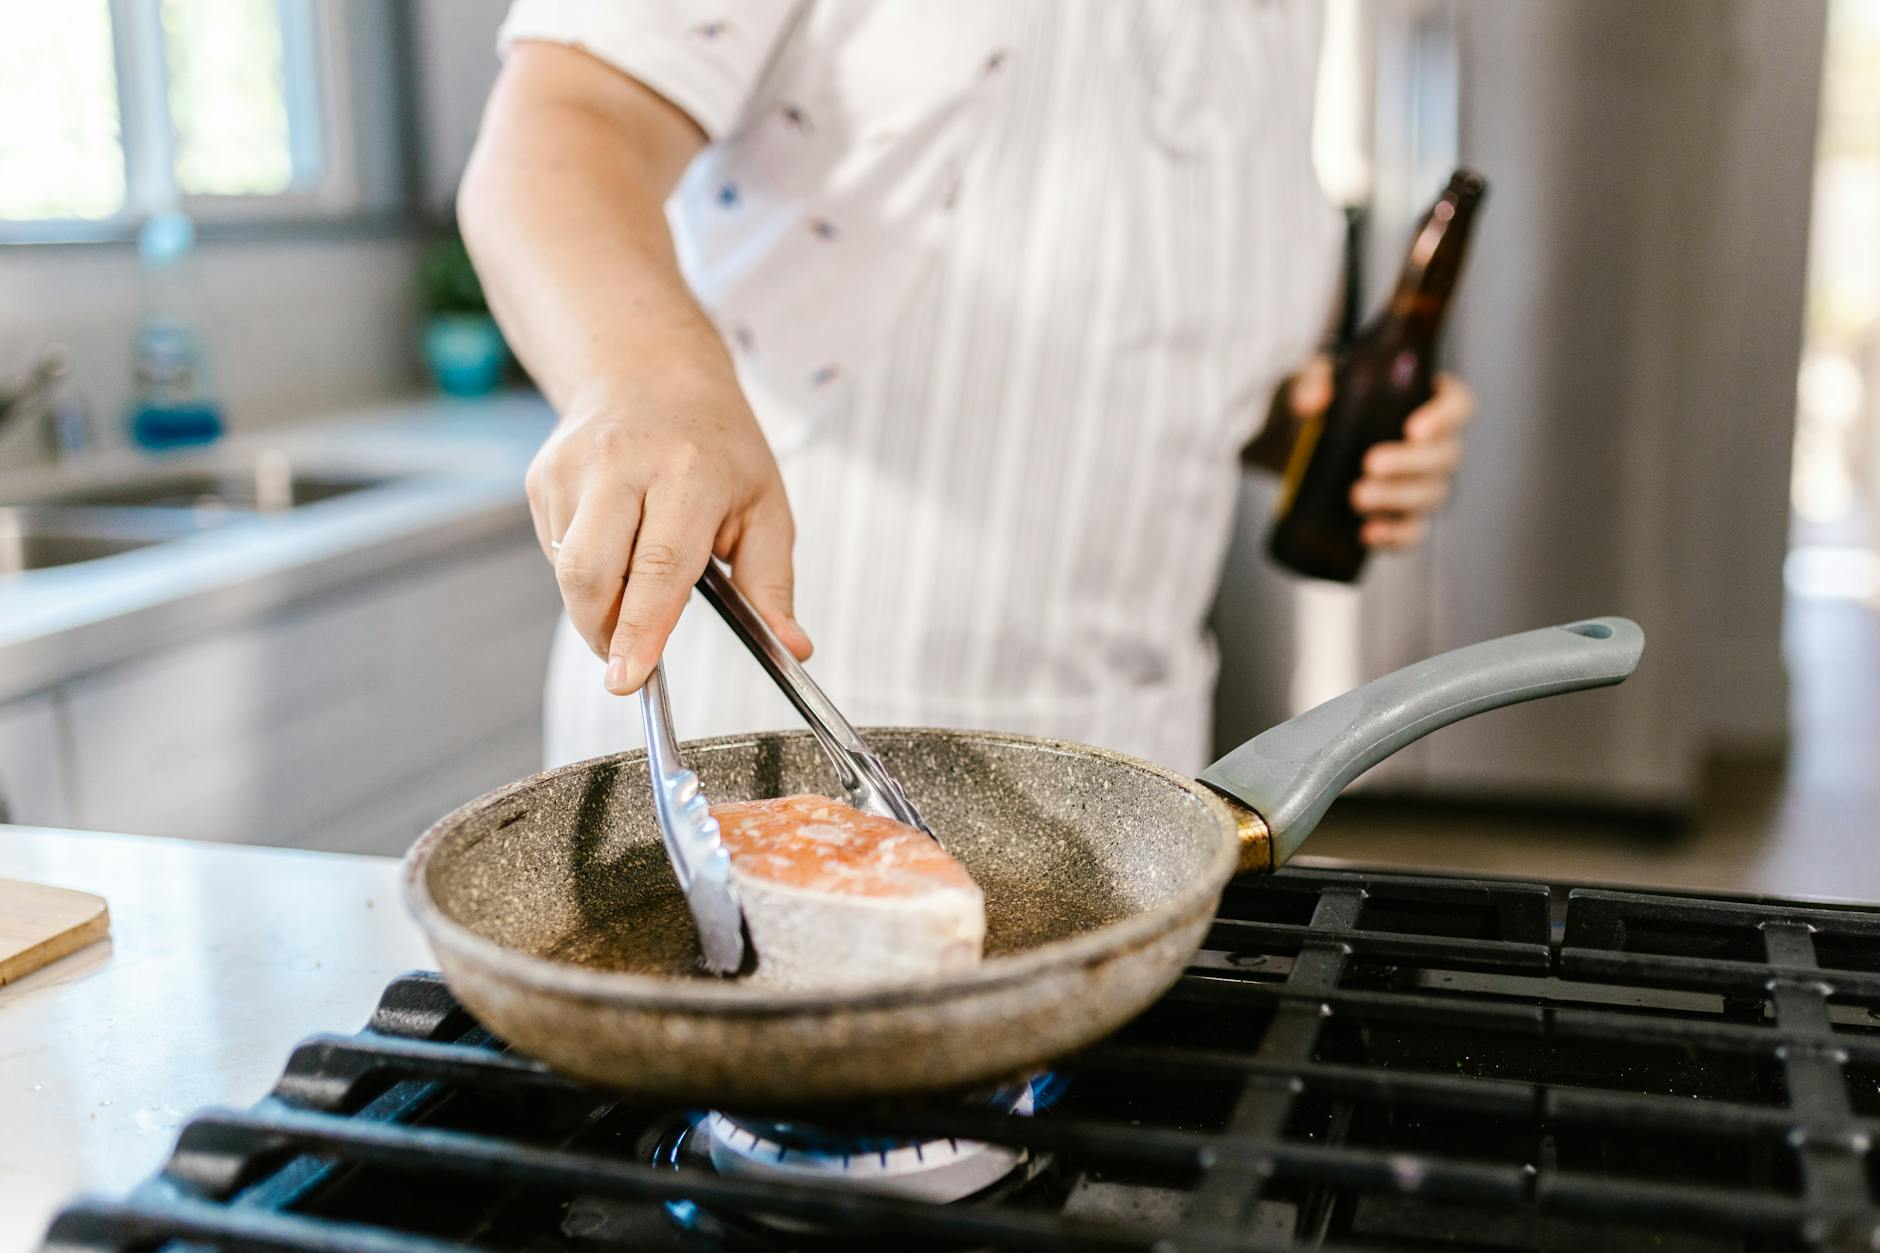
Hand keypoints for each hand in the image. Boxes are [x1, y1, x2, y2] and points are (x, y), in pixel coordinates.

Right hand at [528, 377, 811, 695]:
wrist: (649, 371)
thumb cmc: (718, 447)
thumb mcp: (765, 506)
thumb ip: (773, 584)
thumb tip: (792, 648)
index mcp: (689, 471)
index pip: (660, 566)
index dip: (640, 629)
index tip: (629, 678)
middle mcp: (622, 463)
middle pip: (592, 573)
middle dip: (604, 632)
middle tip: (629, 658)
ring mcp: (572, 467)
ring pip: (567, 569)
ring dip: (597, 601)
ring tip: (637, 575)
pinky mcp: (542, 476)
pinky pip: (554, 550)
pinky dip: (584, 568)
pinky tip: (614, 538)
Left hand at [1288, 355, 1474, 549]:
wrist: (1292, 454)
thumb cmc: (1316, 409)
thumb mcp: (1306, 385)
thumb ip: (1309, 384)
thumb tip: (1315, 401)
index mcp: (1423, 400)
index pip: (1458, 405)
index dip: (1445, 417)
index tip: (1414, 430)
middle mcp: (1433, 443)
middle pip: (1447, 455)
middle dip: (1410, 462)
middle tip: (1370, 464)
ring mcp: (1422, 483)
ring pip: (1431, 494)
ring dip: (1397, 498)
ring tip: (1357, 497)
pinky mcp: (1403, 517)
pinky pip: (1413, 532)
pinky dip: (1395, 536)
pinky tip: (1368, 533)